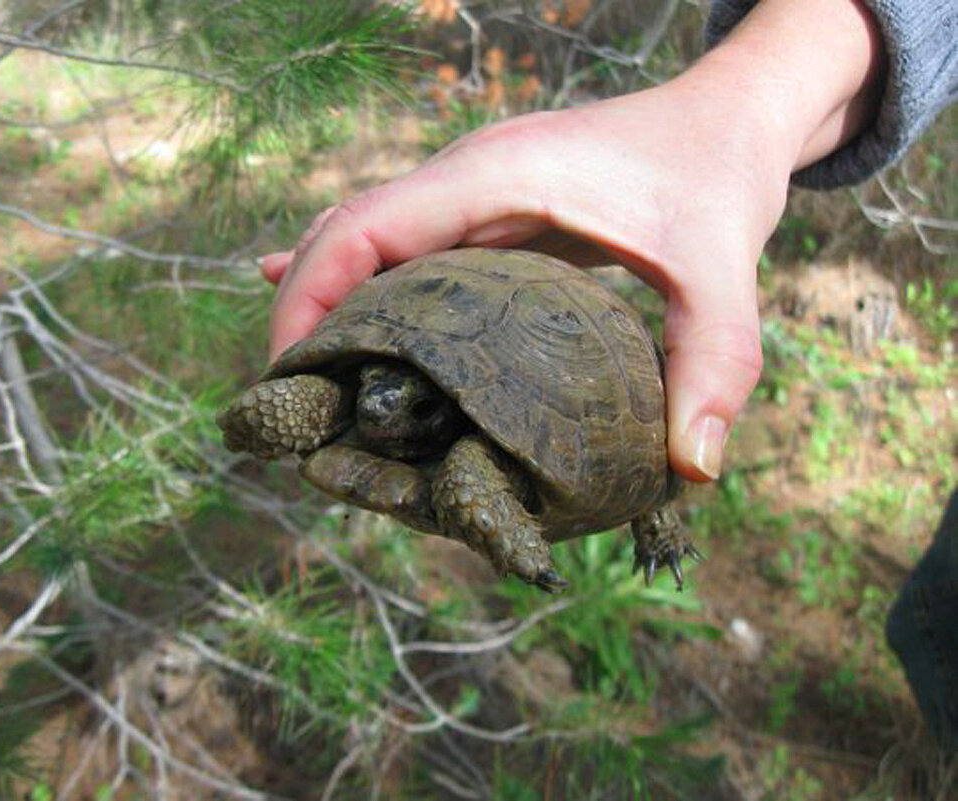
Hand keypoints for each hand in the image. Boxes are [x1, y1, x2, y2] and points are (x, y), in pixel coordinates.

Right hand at [262, 0, 881, 481]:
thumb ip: (713, 362)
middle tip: (294, 407)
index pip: (363, 229)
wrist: (725, 121)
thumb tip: (691, 468)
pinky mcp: (484, 214)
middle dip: (304, 314)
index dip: (307, 296)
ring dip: (328, 305)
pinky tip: (334, 327)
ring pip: (366, 243)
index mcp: (496, 178)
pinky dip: (361, 287)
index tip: (288, 373)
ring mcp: (470, 194)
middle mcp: (466, 179)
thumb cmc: (716, 180)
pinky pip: (401, 249)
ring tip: (310, 387)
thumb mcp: (723, 272)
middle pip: (345, 238)